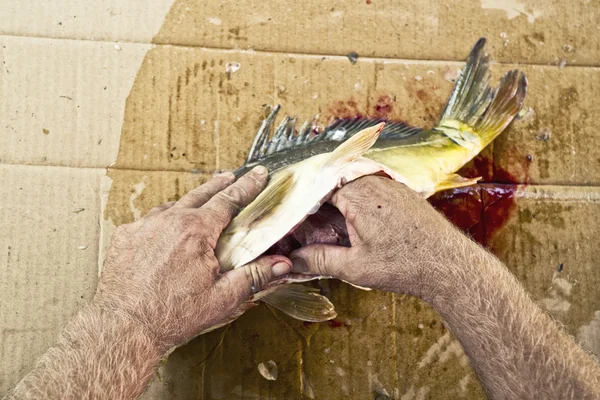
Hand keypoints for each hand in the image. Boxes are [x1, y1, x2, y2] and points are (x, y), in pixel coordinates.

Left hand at [93, 166, 291, 351]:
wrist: (124, 327)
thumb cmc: (173, 314)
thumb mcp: (222, 297)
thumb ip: (254, 276)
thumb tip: (282, 264)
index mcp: (195, 230)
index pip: (228, 200)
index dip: (246, 186)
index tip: (257, 174)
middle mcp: (168, 220)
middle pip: (200, 194)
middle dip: (220, 184)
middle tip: (232, 176)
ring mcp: (143, 226)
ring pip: (173, 206)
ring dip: (190, 203)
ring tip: (201, 203)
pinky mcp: (126, 237)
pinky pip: (149, 221)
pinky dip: (163, 220)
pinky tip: (168, 229)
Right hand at [289, 175, 470, 300]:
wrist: (450, 265)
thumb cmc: (404, 265)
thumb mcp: (354, 267)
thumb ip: (318, 260)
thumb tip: (292, 260)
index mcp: (356, 194)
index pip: (315, 187)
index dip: (299, 202)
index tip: (287, 216)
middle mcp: (372, 181)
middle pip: (332, 184)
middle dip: (316, 203)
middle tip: (302, 224)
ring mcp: (389, 184)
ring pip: (350, 186)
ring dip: (335, 202)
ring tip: (322, 224)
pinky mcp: (401, 192)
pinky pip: (368, 189)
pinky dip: (354, 202)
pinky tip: (351, 222)